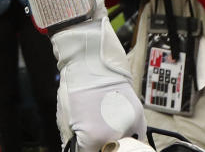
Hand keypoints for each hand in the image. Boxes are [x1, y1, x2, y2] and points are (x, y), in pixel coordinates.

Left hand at [51, 16, 147, 150]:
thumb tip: (78, 150)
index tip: (85, 146)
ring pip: (125, 146)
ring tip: (106, 131)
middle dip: (101, 146)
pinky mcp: (138, 115)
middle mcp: (114, 135)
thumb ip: (74, 142)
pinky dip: (128, 135)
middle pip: (110, 151)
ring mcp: (129, 125)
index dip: (85, 150)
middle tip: (95, 139)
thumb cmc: (75, 87)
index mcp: (93, 137)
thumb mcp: (66, 118)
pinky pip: (137, 135)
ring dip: (115, 141)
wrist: (91, 61)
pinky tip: (117, 127)